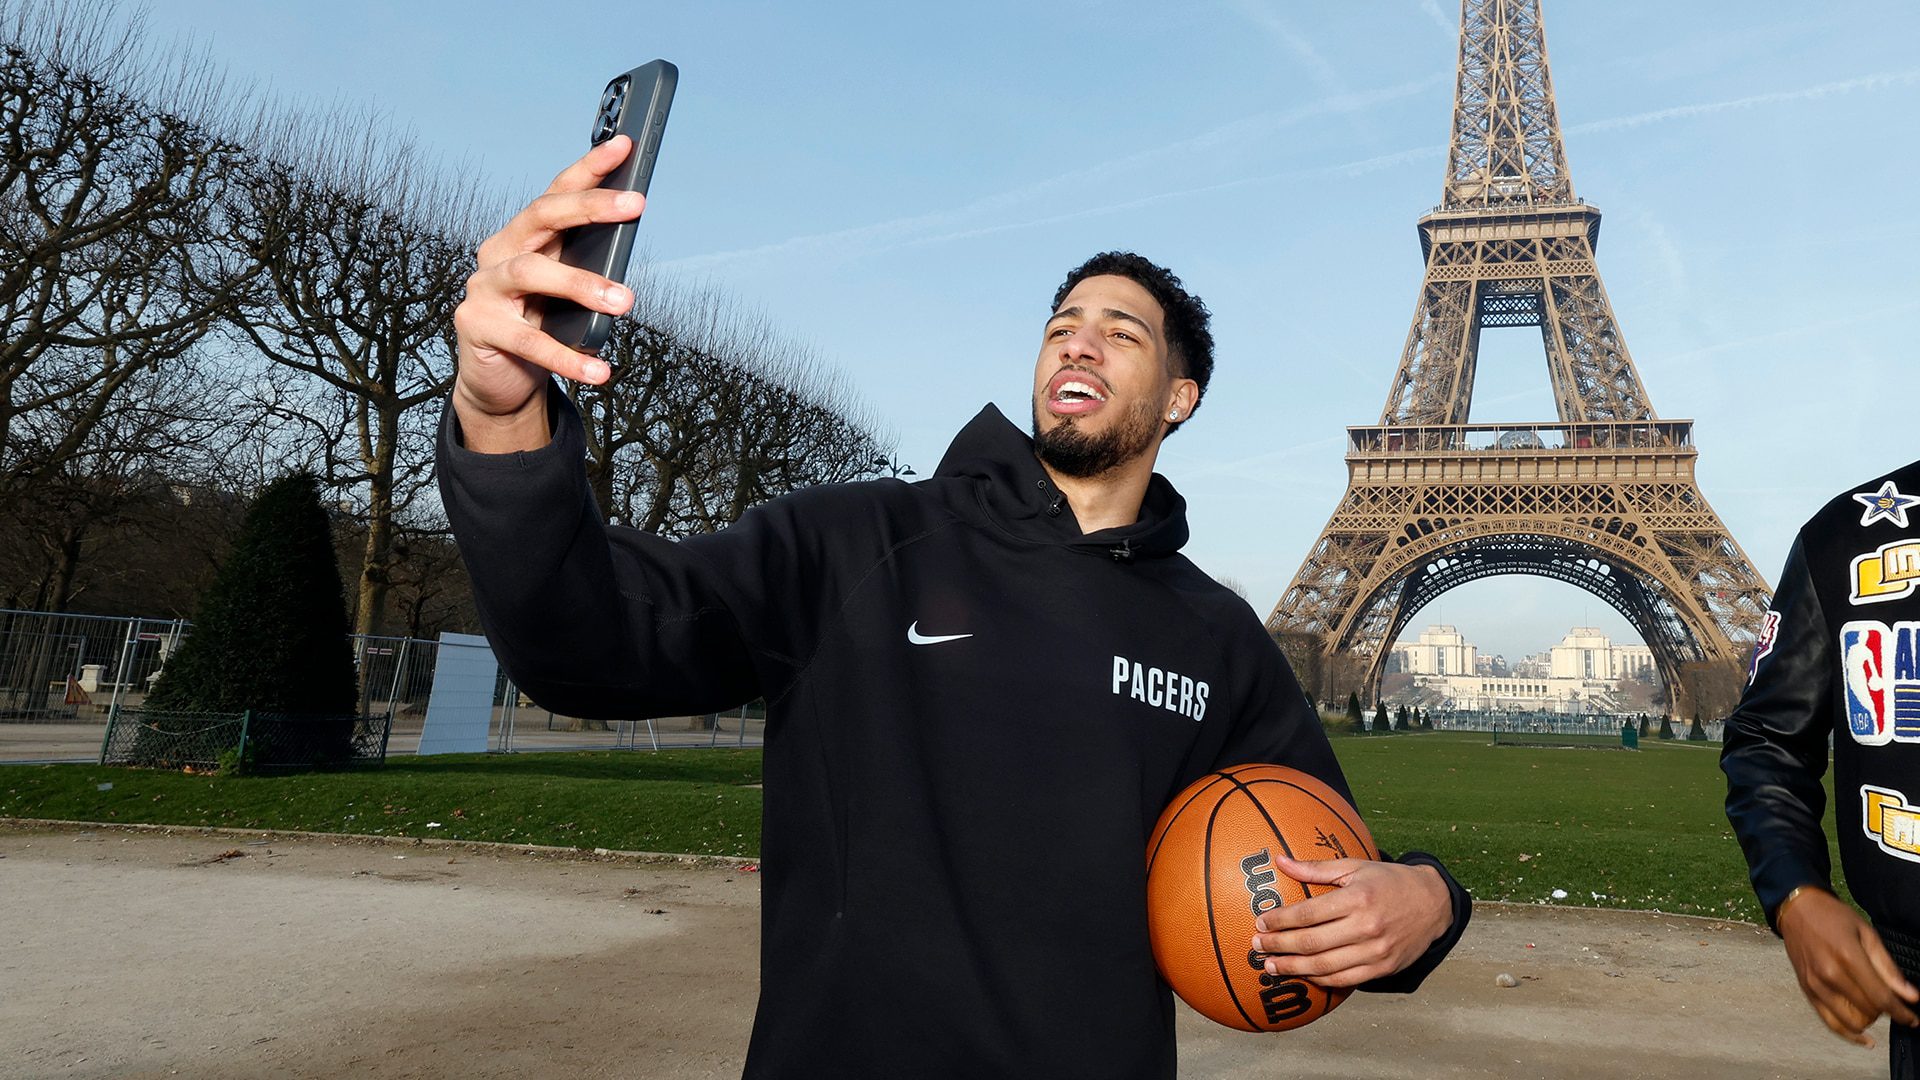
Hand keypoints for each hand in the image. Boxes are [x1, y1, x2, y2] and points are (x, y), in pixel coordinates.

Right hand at [451, 135, 642, 451]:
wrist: (499, 379)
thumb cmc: (539, 325)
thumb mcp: (567, 291)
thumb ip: (588, 263)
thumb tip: (632, 234)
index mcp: (524, 236)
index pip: (557, 193)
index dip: (589, 168)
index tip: (624, 147)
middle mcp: (500, 252)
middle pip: (542, 216)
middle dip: (590, 206)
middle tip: (635, 206)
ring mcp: (484, 288)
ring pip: (533, 272)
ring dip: (583, 284)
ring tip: (624, 301)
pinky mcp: (477, 326)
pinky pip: (529, 341)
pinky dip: (569, 358)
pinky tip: (599, 369)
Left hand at [1249, 855, 1451, 988]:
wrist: (1434, 904)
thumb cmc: (1388, 881)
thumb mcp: (1355, 867)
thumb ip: (1315, 868)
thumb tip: (1279, 861)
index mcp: (1357, 897)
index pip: (1309, 913)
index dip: (1280, 921)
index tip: (1261, 922)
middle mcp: (1366, 926)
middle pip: (1312, 942)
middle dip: (1279, 946)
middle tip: (1257, 945)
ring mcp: (1376, 951)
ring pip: (1325, 966)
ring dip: (1293, 968)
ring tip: (1270, 965)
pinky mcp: (1382, 968)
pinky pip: (1344, 979)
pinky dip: (1319, 979)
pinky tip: (1302, 974)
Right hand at [1777, 887, 1918, 1045]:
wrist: (1796, 910)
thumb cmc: (1834, 918)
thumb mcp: (1867, 933)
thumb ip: (1887, 967)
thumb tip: (1910, 996)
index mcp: (1847, 957)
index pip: (1881, 997)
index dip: (1901, 1012)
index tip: (1913, 1019)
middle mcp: (1829, 975)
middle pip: (1868, 1011)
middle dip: (1885, 1011)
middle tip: (1891, 1001)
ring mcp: (1815, 985)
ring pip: (1851, 1022)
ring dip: (1868, 1020)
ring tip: (1874, 1008)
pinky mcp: (1806, 990)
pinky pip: (1829, 1022)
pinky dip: (1848, 1034)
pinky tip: (1864, 1038)